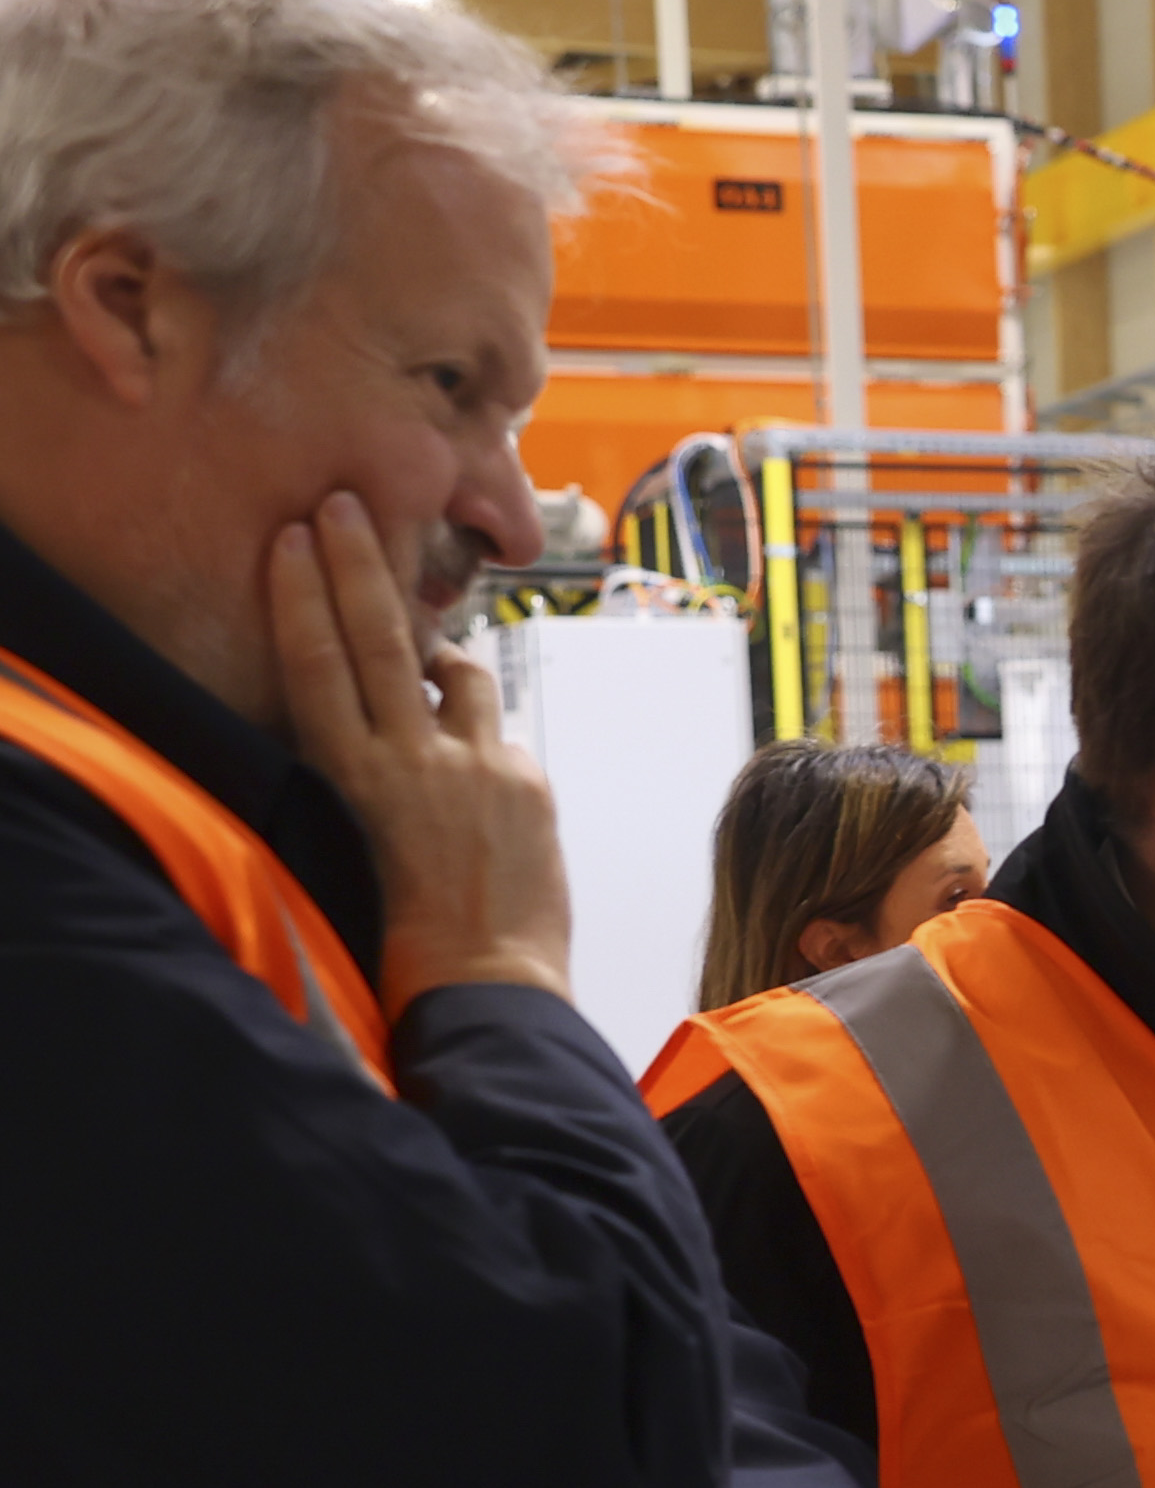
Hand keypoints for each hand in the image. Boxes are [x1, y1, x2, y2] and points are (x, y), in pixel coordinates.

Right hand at [269, 490, 569, 1001]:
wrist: (486, 984)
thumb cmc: (407, 933)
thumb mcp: (360, 841)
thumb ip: (374, 773)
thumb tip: (394, 723)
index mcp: (352, 780)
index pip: (316, 666)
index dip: (302, 596)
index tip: (293, 537)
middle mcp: (412, 761)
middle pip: (382, 639)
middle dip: (362, 565)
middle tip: (347, 503)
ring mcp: (477, 767)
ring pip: (458, 674)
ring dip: (443, 658)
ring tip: (429, 656)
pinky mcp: (528, 783)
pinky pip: (500, 737)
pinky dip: (484, 742)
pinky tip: (479, 783)